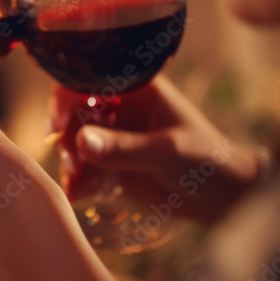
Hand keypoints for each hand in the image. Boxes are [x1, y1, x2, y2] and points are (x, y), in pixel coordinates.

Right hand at [49, 75, 260, 221]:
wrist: (224, 198)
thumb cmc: (206, 161)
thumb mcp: (167, 152)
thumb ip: (124, 147)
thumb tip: (81, 141)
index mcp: (135, 88)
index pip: (89, 81)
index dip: (65, 99)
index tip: (55, 127)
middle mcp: (119, 108)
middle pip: (75, 114)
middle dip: (67, 138)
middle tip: (72, 163)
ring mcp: (113, 137)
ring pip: (75, 142)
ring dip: (70, 162)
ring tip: (75, 185)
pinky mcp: (111, 164)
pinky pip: (84, 168)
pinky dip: (77, 181)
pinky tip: (77, 195)